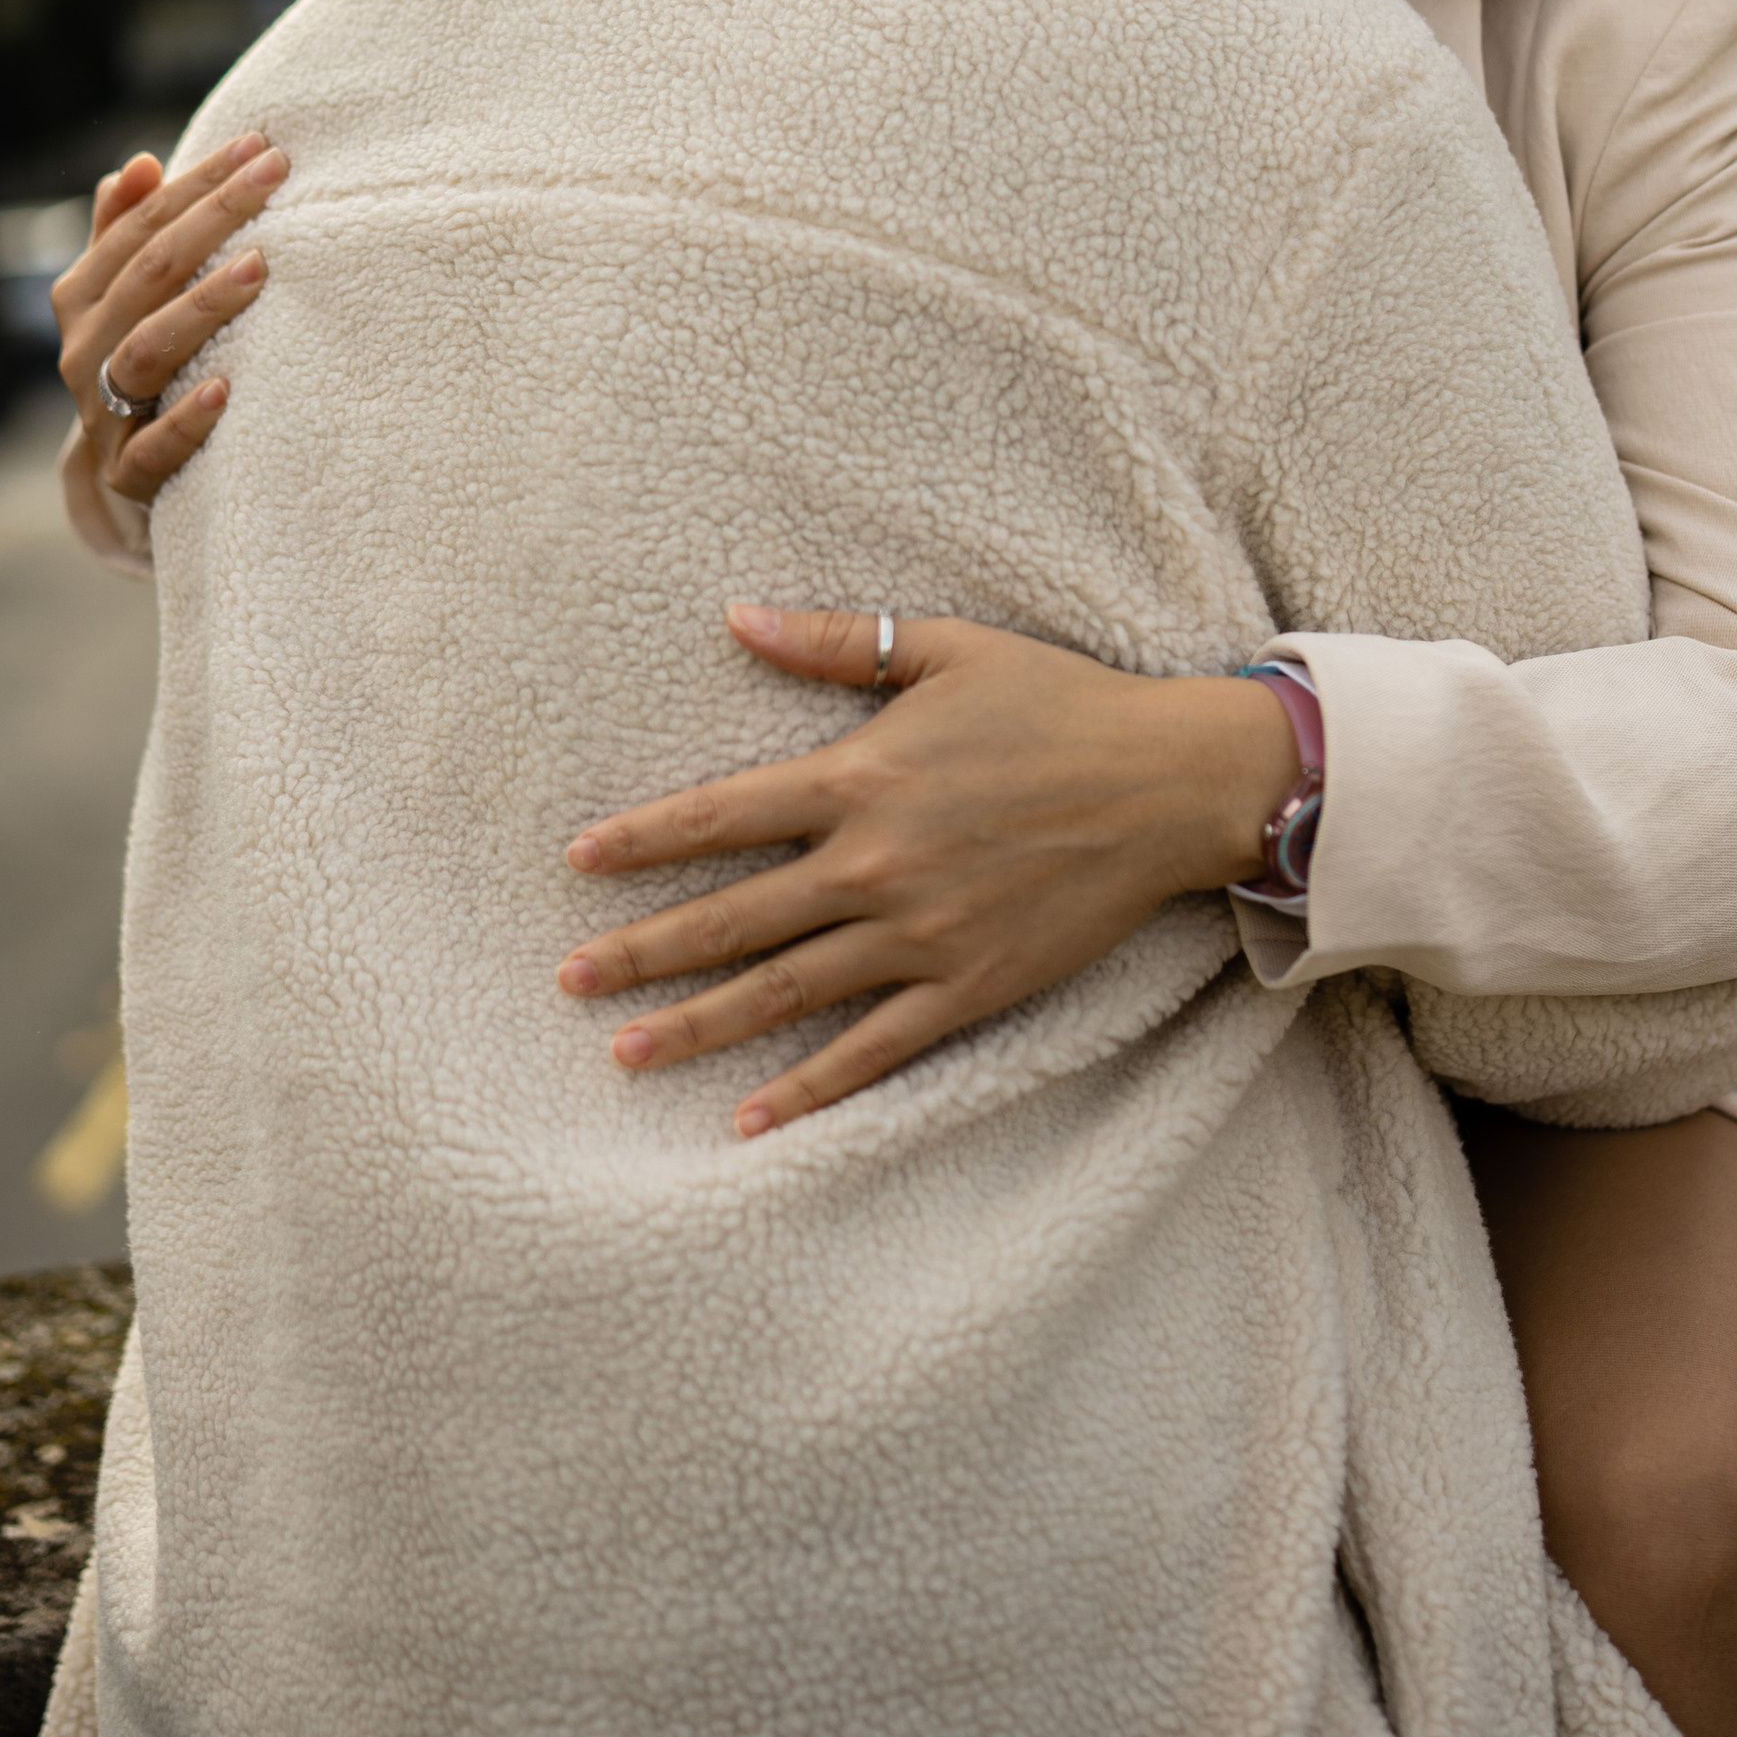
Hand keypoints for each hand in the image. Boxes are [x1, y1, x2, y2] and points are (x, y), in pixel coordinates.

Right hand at [53, 135, 289, 561]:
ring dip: (202, 307)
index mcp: (81, 296)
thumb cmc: (145, 354)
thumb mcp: (130, 293)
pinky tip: (226, 389)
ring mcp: (102, 414)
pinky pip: (153, 449)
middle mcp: (82, 350)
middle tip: (274, 179)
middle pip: (147, 275)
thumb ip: (128, 231)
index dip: (198, 183)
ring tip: (258, 268)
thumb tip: (138, 165)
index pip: (141, 226)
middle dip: (213, 219)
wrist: (132, 468)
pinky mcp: (129, 474)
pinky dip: (187, 418)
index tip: (259, 146)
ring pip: (144, 352)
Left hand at [557, 606, 1299, 1136]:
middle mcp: (876, 863)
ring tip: (626, 1054)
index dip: (642, 839)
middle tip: (567, 981)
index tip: (577, 861)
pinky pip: (874, 1049)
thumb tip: (736, 617)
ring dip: (700, 1026)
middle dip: (643, 951)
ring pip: (786, 992)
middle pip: (734, 918)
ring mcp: (920, 934)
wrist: (1169, 783)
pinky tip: (752, 1120)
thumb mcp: (948, 649)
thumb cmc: (1060, 702)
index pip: (721, 814)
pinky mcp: (968, 987)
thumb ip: (838, 641)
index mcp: (861, 776)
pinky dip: (810, 1090)